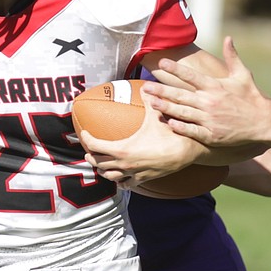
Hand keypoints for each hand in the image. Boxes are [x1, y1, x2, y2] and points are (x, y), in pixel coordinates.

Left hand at [77, 98, 205, 186]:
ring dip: (102, 169)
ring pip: (109, 175)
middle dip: (91, 156)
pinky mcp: (142, 179)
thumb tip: (145, 87)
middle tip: (89, 150)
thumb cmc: (169, 134)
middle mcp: (124, 163)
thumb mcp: (156, 115)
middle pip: (98, 162)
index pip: (95, 145)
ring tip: (100, 164)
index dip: (86, 139)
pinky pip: (125, 184)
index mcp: (122, 149)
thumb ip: (148, 101)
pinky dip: (119, 181)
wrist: (186, 152)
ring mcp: (132, 173)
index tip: (84, 133)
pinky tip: (119, 177)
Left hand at [142, 36, 270, 149]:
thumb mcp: (243, 75)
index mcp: (215, 86)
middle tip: (145, 87)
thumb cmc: (252, 97)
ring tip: (151, 103)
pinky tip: (168, 122)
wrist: (263, 122)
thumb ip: (233, 56)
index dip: (175, 69)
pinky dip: (180, 126)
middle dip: (161, 90)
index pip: (190, 76)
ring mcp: (209, 119)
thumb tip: (229, 38)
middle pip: (180, 94)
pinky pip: (191, 130)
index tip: (161, 64)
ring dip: (165, 107)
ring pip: (182, 112)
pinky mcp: (211, 134)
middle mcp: (210, 102)